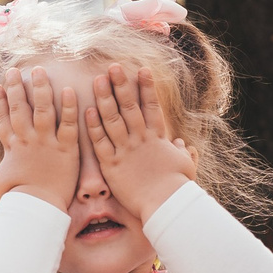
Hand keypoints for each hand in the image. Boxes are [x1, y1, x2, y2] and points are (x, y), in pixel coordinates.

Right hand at [0, 69, 81, 210]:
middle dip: (16, 88)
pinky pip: (68, 123)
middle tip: (15, 71)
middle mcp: (27, 140)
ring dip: (41, 88)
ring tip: (39, 71)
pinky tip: (68, 90)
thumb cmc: (15, 200)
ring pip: (43, 108)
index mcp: (12, 148)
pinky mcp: (66, 148)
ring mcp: (46, 142)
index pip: (3, 119)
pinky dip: (69, 106)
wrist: (36, 209)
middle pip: (19, 108)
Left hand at [85, 63, 194, 220]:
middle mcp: (140, 139)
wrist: (165, 205)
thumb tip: (183, 145)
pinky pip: (101, 142)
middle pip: (129, 106)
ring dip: (104, 98)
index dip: (147, 87)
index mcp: (158, 138)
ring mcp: (125, 151)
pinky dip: (94, 126)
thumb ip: (182, 153)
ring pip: (112, 119)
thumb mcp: (184, 166)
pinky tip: (87, 111)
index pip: (152, 106)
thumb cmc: (177, 188)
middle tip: (113, 66)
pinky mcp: (112, 165)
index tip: (142, 69)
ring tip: (97, 80)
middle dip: (121, 84)